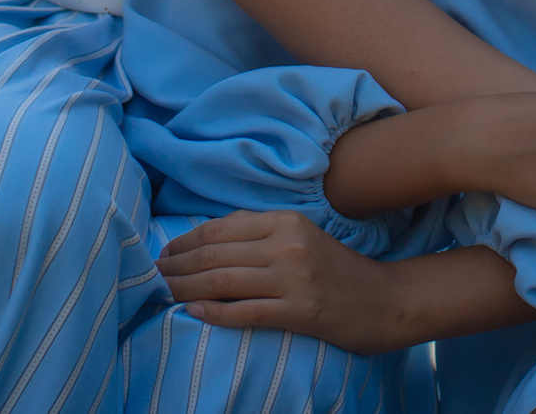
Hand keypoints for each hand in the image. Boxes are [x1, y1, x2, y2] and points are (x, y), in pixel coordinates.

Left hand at [160, 211, 412, 355]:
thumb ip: (259, 231)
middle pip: (216, 256)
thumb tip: (208, 234)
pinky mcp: (300, 312)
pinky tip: (193, 313)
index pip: (220, 229)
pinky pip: (246, 312)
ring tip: (163, 294)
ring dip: (186, 289)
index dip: (185, 242)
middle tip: (152, 276)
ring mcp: (294, 279)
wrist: (383, 300)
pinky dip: (214, 313)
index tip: (163, 254)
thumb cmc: (336, 269)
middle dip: (178, 267)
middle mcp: (287, 245)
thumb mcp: (301, 236)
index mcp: (285, 222)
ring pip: (224, 282)